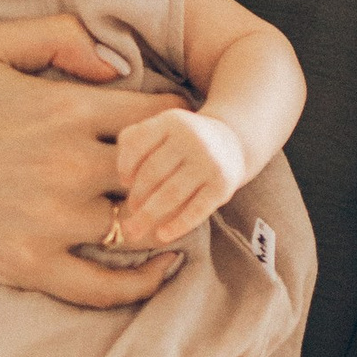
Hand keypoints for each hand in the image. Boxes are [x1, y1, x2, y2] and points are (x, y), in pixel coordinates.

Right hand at [0, 16, 182, 308]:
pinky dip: (144, 282)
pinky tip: (163, 267)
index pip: (159, 116)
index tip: (183, 126)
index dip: (181, 120)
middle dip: (181, 172)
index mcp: (66, 109)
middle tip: (188, 173)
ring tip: (178, 211)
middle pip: (162, 173)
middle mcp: (70, 167)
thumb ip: (56, 35)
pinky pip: (108, 286)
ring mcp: (54, 221)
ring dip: (167, 220)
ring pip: (142, 227)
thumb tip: (115, 62)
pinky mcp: (34, 266)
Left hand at [112, 106, 246, 246]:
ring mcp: (209, 162)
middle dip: (136, 197)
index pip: (137, 145)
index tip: (124, 183)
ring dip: (149, 215)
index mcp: (171, 121)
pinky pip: (196, 210)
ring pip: (171, 194)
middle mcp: (191, 138)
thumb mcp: (162, 128)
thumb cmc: (184, 140)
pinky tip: (162, 235)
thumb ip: (134, 140)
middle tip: (130, 214)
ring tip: (136, 230)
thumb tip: (124, 179)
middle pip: (152, 173)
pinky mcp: (224, 184)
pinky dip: (177, 225)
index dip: (125, 166)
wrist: (233, 142)